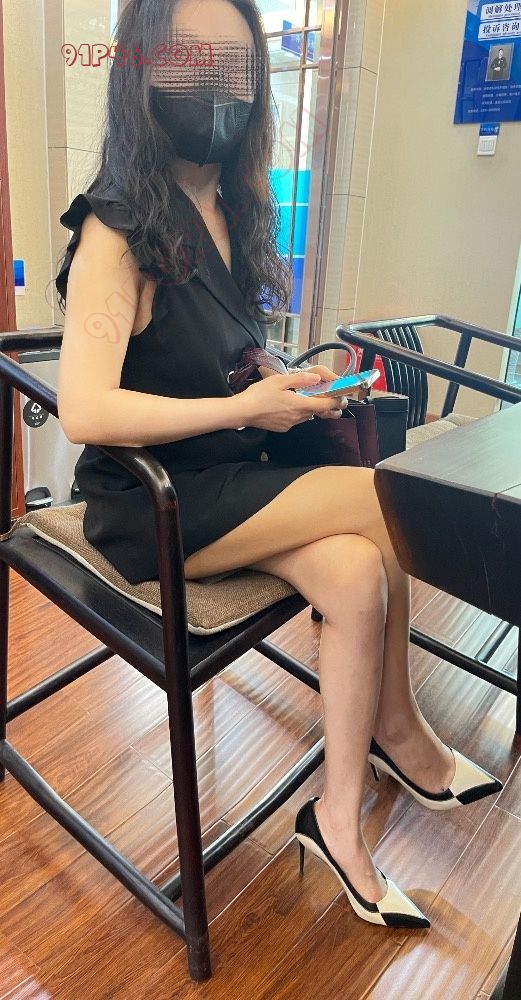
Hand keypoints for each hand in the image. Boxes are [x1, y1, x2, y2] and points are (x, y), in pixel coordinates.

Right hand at [233, 368, 347, 431]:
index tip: (339, 397)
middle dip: (317, 402)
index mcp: (299, 405)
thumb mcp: (280, 381)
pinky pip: (294, 420)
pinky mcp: (283, 428)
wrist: (242, 412)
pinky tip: (284, 406)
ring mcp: (290, 424)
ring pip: (305, 416)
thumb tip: (317, 378)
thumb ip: (300, 379)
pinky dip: (294, 413)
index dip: (335, 402)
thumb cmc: (259, 395)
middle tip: (315, 392)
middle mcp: (297, 417)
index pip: (324, 405)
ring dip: (305, 407)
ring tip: (296, 397)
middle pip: (315, 411)